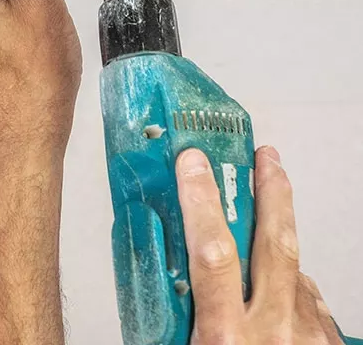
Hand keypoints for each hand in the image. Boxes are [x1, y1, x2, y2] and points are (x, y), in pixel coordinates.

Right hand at [176, 146, 341, 343]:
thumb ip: (173, 317)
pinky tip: (279, 290)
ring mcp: (305, 337)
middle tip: (266, 158)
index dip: (203, 200)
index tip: (193, 164)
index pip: (213, 253)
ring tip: (265, 226)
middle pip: (275, 242)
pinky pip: (310, 302)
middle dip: (271, 192)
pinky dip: (293, 288)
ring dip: (279, 241)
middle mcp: (271, 333)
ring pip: (295, 271)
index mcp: (223, 339)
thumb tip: (155, 285)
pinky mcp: (327, 344)